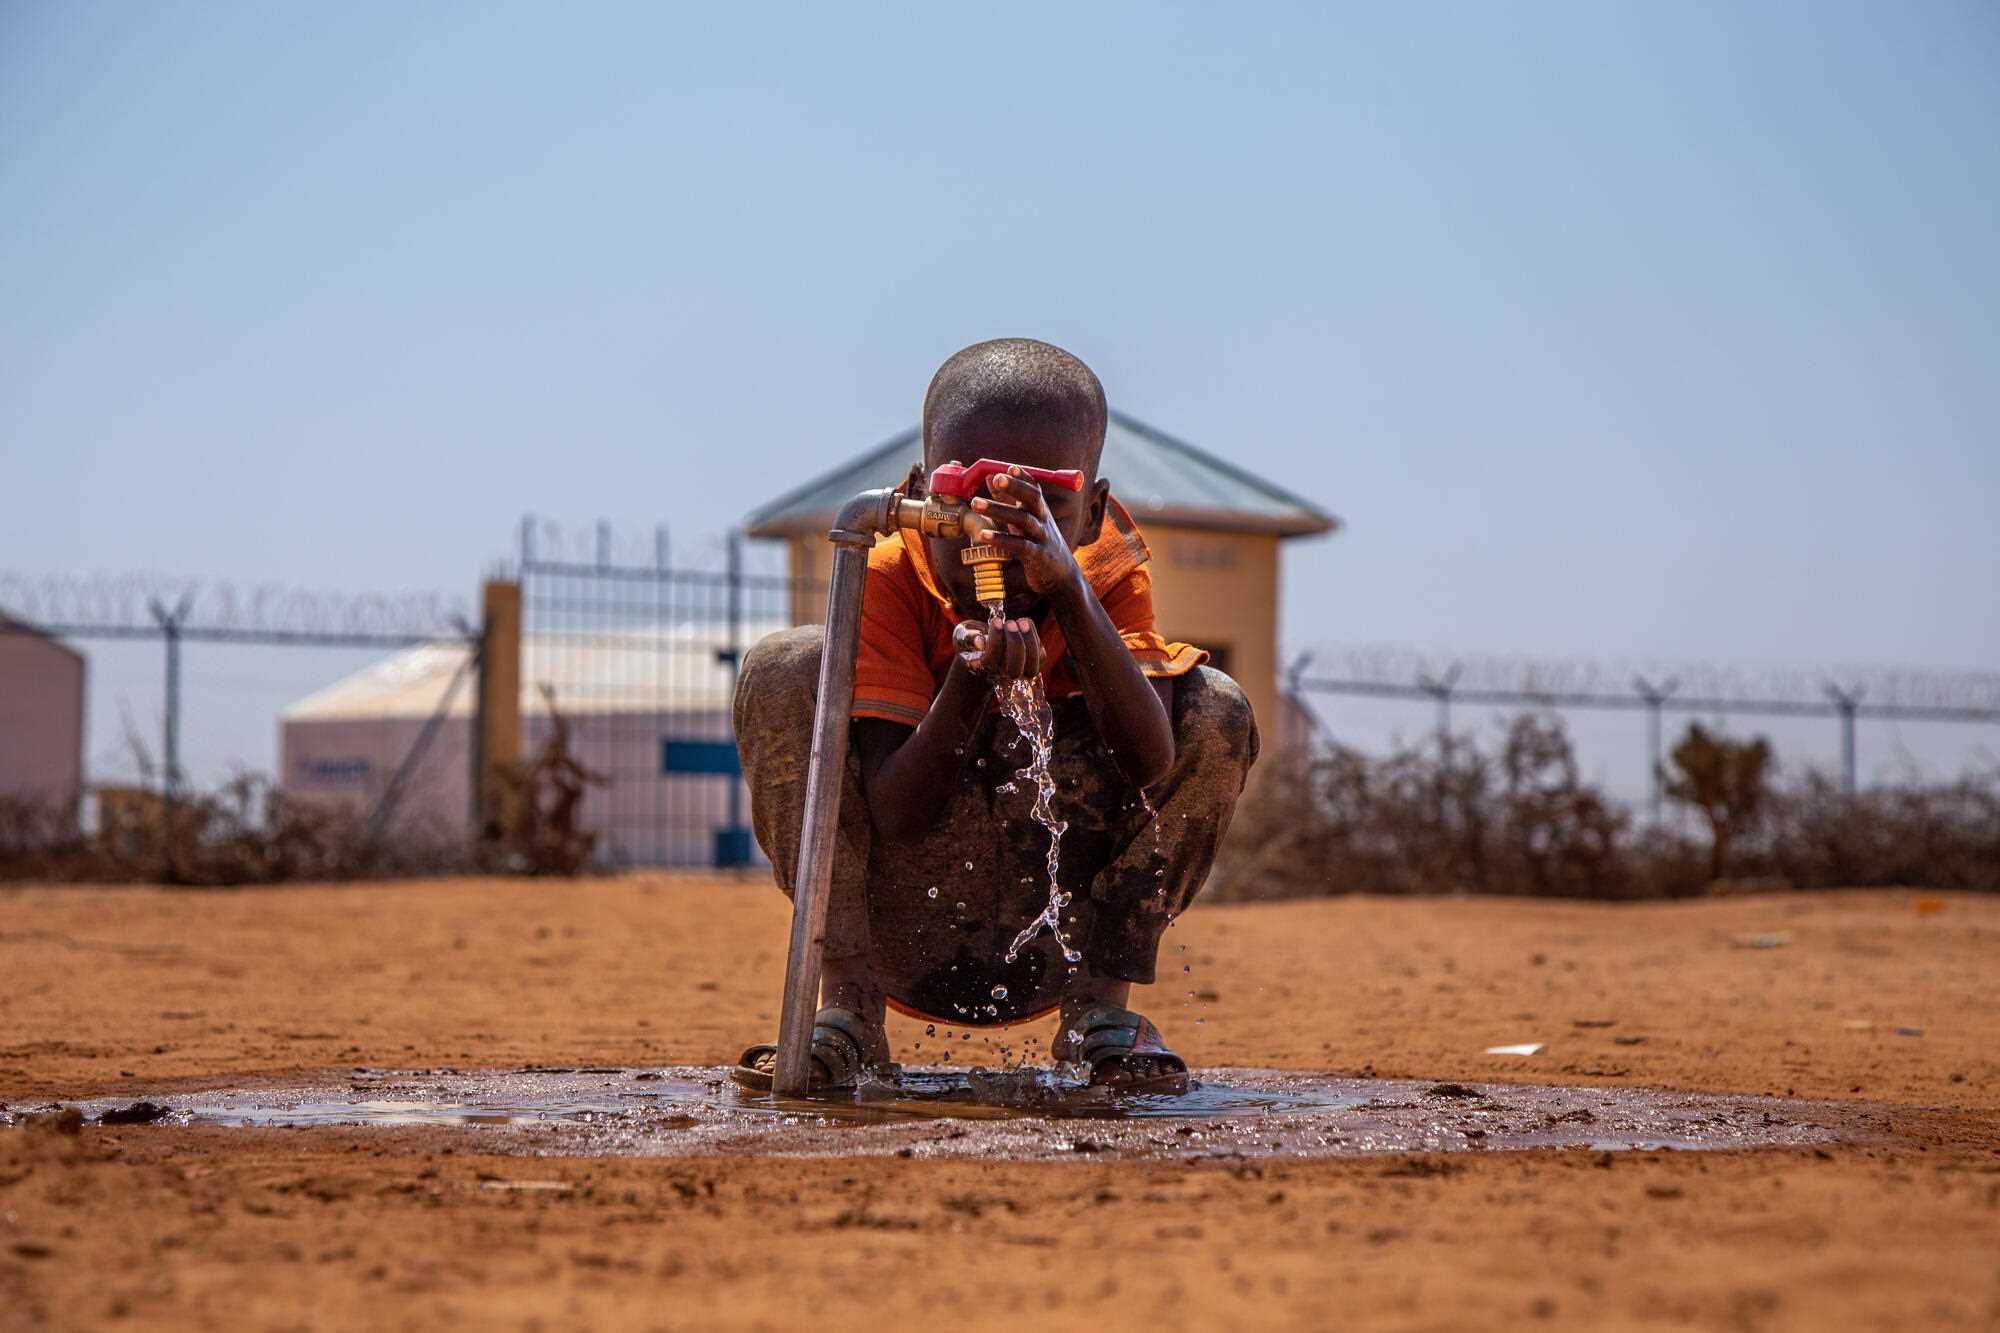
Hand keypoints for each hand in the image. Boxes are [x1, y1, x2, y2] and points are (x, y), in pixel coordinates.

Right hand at [953, 615, 1043, 678]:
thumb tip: (980, 642)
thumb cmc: (972, 643)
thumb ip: (967, 638)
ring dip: (1028, 640)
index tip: (996, 621)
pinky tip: (1023, 622)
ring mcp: (1020, 671)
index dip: (994, 642)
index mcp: (983, 669)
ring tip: (1020, 621)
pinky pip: (1039, 654)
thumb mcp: (962, 637)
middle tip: (1009, 623)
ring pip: (1031, 666)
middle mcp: (1002, 675)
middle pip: (1013, 670)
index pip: (990, 661)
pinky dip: (1033, 635)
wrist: (985, 653)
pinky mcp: (1033, 663)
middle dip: (1014, 644)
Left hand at [971, 467, 1082, 595]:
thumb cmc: (1038, 543)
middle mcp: (1043, 520)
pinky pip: (1019, 546)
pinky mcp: (1037, 556)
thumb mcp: (1025, 520)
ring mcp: (1041, 538)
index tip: (1010, 467)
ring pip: (1022, 520)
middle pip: (1032, 499)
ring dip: (998, 510)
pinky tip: (983, 536)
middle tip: (995, 479)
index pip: (1034, 488)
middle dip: (1015, 487)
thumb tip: (989, 477)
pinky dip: (1001, 540)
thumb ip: (1008, 499)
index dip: (1024, 477)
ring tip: (976, 503)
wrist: (1061, 575)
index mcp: (1040, 510)